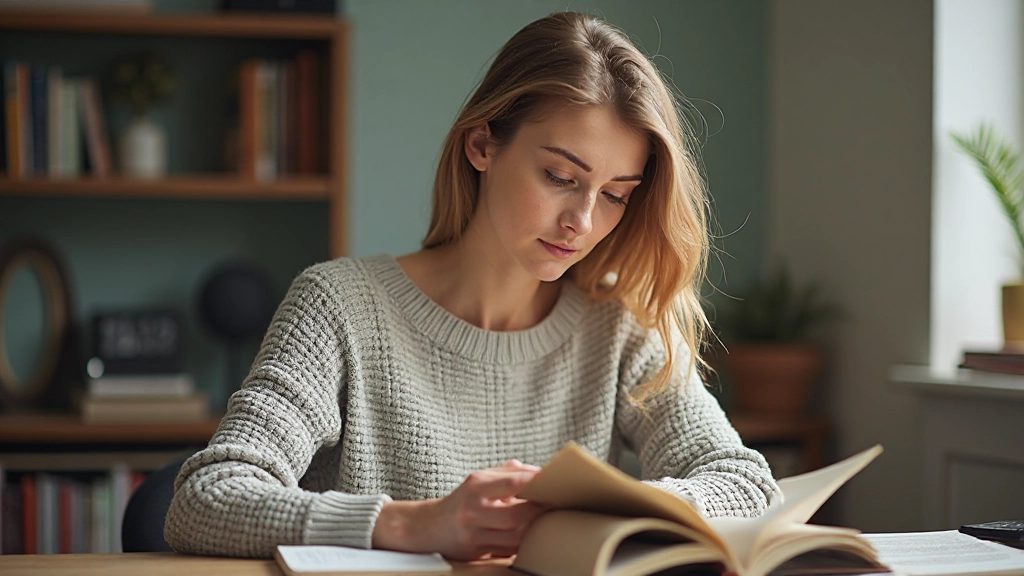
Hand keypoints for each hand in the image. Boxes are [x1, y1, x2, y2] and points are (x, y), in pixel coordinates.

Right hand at [372, 460, 546, 559]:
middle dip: (539, 511)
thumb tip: (541, 472)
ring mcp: (473, 534)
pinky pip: (508, 549)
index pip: (511, 482)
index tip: (554, 481)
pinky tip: (532, 535)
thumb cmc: (465, 498)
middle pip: (515, 515)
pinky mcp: (476, 552)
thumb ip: (510, 471)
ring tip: (549, 519)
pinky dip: (522, 542)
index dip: (536, 483)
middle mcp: (472, 510)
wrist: (431, 526)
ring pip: (514, 536)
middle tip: (558, 504)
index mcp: (475, 486)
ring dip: (534, 529)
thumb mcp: (481, 478)